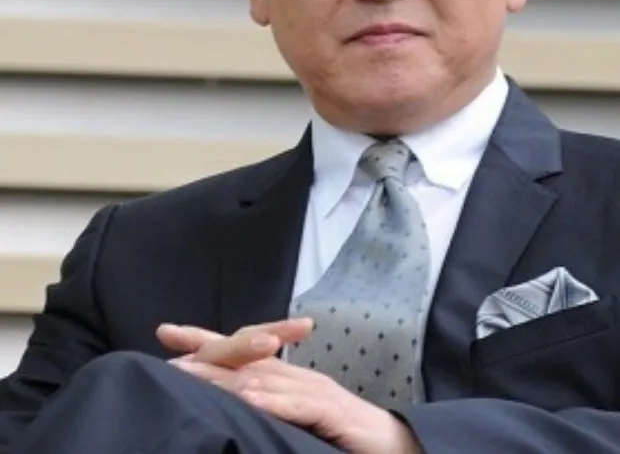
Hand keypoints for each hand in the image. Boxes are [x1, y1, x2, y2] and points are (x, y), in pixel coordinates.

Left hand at [157, 321, 420, 453]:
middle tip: (168, 340)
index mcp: (289, 380)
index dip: (205, 342)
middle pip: (246, 356)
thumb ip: (273, 413)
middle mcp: (298, 377)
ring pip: (262, 377)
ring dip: (223, 373)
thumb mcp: (300, 423)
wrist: (396, 446)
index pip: (243, 354)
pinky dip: (269, 400)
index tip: (168, 332)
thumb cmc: (345, 437)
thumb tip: (237, 409)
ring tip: (188, 370)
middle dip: (205, 347)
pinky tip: (245, 399)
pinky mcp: (330, 410)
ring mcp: (314, 391)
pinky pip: (295, 404)